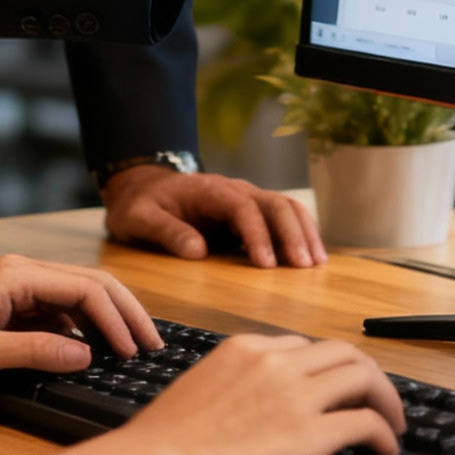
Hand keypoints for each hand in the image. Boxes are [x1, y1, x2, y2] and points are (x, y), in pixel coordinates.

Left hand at [0, 254, 159, 389]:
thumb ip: (35, 352)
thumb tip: (86, 355)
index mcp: (16, 274)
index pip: (85, 288)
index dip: (116, 319)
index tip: (136, 352)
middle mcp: (20, 272)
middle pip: (89, 284)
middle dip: (124, 312)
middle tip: (153, 345)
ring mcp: (14, 287)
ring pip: (75, 296)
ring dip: (105, 320)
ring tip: (131, 350)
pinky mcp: (8, 305)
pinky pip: (56, 312)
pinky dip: (80, 329)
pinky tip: (92, 352)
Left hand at [101, 165, 323, 268]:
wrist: (141, 188)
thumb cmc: (140, 205)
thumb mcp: (139, 218)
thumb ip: (165, 231)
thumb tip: (197, 251)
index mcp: (208, 189)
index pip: (242, 207)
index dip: (257, 235)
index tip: (265, 265)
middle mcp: (233, 189)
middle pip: (273, 203)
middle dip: (291, 233)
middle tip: (304, 266)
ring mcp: (244, 199)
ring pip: (284, 207)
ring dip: (302, 231)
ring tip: (315, 263)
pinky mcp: (248, 213)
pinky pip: (279, 218)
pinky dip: (298, 233)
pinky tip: (308, 258)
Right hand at [125, 334, 403, 454]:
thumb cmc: (165, 441)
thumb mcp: (199, 390)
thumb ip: (230, 385)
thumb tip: (243, 405)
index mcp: (244, 349)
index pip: (302, 347)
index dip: (325, 368)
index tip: (334, 390)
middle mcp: (275, 362)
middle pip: (342, 352)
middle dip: (366, 374)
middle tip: (376, 400)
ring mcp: (295, 396)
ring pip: (362, 375)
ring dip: (384, 397)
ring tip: (391, 422)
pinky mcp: (310, 434)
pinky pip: (364, 422)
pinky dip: (383, 432)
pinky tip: (385, 449)